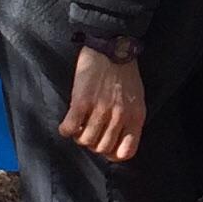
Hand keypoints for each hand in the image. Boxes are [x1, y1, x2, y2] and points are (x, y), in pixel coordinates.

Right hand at [60, 47, 145, 161]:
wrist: (113, 47)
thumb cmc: (125, 72)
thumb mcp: (136, 98)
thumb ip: (130, 118)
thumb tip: (119, 138)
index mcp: (135, 117)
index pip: (126, 152)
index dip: (113, 154)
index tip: (106, 146)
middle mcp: (119, 117)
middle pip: (102, 149)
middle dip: (94, 144)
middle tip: (90, 131)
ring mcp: (100, 110)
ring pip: (85, 141)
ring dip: (79, 136)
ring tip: (80, 124)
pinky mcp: (81, 102)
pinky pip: (69, 129)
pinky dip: (66, 129)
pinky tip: (68, 122)